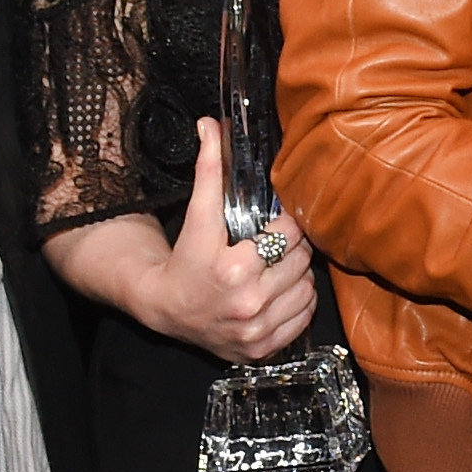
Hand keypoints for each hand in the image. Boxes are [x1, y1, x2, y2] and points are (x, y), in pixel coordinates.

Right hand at [42, 118, 317, 361]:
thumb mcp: (196, 215)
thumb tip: (211, 123)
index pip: (289, 233)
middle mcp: (246, 303)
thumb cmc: (184, 257)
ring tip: (278, 267)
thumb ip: (208, 168)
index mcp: (232, 269)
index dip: (288, 221)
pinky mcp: (262, 348)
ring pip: (307, 288)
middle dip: (293, 247)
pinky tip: (278, 292)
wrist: (163, 307)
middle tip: (278, 243)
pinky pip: (303, 317)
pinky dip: (297, 303)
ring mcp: (255, 329)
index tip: (279, 219)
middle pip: (301, 260)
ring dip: (298, 274)